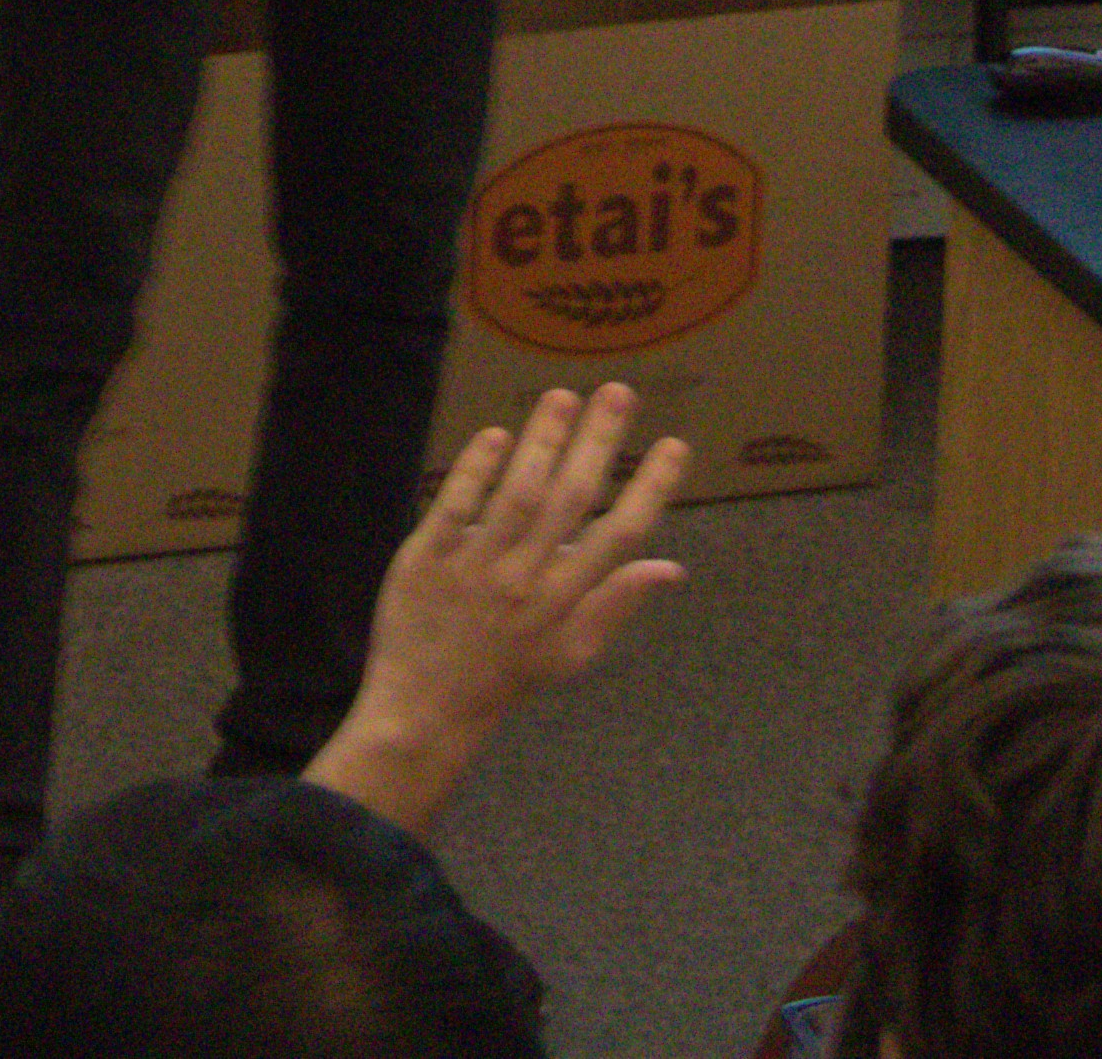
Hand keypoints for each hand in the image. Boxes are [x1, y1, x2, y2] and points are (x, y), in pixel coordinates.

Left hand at [297, 383, 690, 833]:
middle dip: (598, 444)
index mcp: (564, 603)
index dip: (650, 490)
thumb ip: (617, 604)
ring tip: (564, 395)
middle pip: (570, 502)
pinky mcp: (427, 559)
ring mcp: (474, 568)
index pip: (619, 538)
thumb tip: (670, 568)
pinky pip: (455, 508)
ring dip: (542, 442)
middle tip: (619, 392)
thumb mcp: (571, 653)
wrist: (426, 708)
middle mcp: (525, 581)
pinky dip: (476, 471)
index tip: (674, 446)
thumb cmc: (505, 676)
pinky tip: (497, 435)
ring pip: (516, 496)